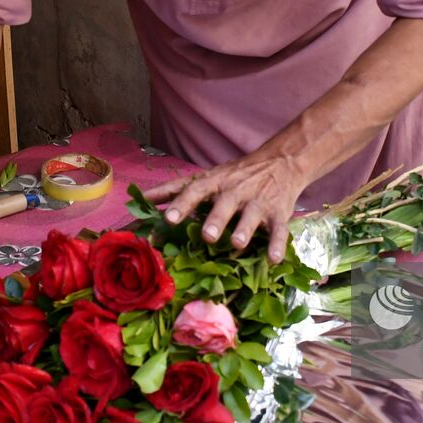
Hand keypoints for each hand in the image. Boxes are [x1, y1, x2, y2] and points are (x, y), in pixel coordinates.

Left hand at [144, 155, 308, 262]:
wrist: (281, 162)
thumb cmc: (235, 175)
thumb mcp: (207, 177)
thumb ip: (175, 189)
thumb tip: (141, 198)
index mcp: (216, 182)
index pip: (196, 190)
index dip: (183, 204)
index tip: (169, 218)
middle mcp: (236, 191)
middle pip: (225, 204)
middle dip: (216, 219)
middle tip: (206, 236)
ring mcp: (259, 202)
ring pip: (252, 216)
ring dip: (244, 230)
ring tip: (237, 245)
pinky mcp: (279, 214)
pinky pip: (279, 230)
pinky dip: (278, 244)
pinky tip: (273, 259)